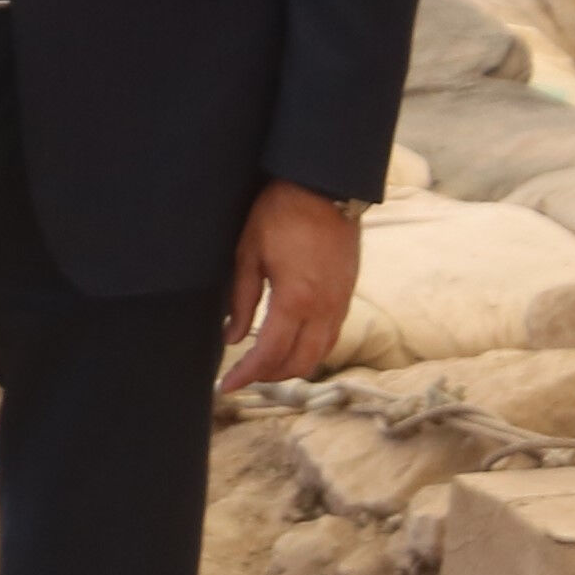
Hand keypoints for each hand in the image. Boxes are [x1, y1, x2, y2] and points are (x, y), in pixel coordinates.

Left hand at [221, 180, 357, 393]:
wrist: (325, 187)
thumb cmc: (281, 213)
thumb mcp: (248, 253)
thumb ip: (241, 301)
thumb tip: (232, 336)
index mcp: (296, 299)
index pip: (270, 354)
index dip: (247, 375)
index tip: (227, 386)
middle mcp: (324, 308)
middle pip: (299, 363)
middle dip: (269, 376)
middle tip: (243, 375)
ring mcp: (340, 302)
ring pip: (320, 354)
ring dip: (292, 365)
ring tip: (265, 364)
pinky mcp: (348, 294)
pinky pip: (332, 336)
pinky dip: (311, 349)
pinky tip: (291, 343)